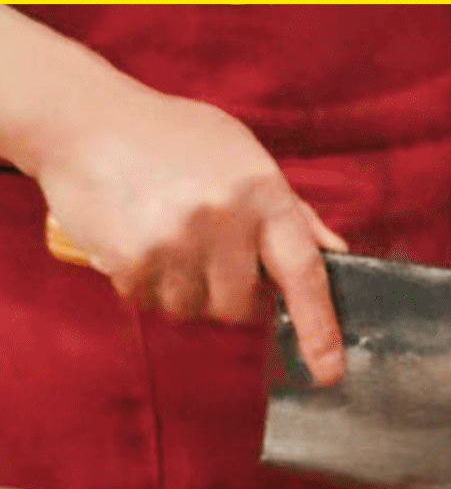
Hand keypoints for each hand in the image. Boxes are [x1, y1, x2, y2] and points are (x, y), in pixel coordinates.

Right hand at [36, 80, 346, 382]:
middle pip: (242, 307)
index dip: (319, 328)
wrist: (81, 117)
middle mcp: (226, 216)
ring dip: (180, 289)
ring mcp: (179, 239)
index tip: (329, 371)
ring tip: (163, 238)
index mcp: (262, 191)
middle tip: (201, 253)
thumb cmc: (169, 138)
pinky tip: (134, 240)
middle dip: (225, 294)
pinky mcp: (135, 258)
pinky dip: (143, 284)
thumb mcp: (239, 155)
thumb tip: (332, 252)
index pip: (304, 271)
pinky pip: (151, 303)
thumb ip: (288, 209)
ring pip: (195, 310)